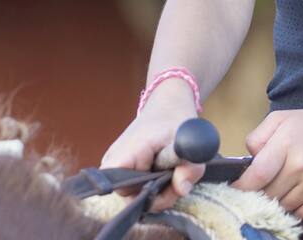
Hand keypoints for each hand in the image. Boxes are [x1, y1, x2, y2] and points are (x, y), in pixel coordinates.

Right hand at [99, 85, 205, 212]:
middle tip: (177, 178)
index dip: (147, 193)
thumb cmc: (175, 120)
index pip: (122, 188)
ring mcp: (114, 165)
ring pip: (134, 195)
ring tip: (171, 171)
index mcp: (127, 151)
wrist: (166, 106)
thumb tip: (182, 189)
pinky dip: (152, 185)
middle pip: (130, 197)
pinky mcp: (120, 168)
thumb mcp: (189, 141)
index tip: (167, 180)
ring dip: (157, 190)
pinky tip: (163, 171)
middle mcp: (113, 159)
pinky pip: (135, 188)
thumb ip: (189, 166)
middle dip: (158, 194)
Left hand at [230, 100, 302, 220]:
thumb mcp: (281, 119)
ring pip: (286, 206)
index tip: (236, 190)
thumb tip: (248, 161)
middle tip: (262, 187)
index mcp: (287, 141)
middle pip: (270, 194)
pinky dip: (299, 209)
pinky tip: (298, 196)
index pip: (258, 175)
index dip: (242, 187)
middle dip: (261, 193)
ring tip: (284, 187)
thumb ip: (257, 137)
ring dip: (280, 202)